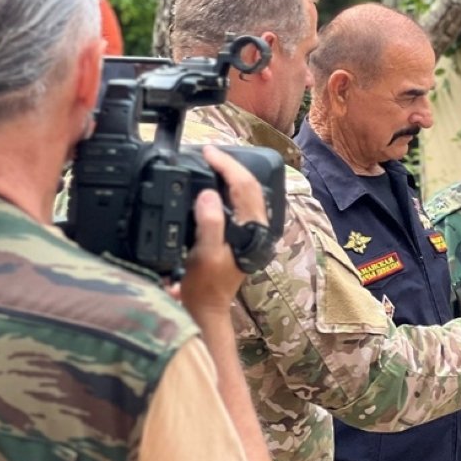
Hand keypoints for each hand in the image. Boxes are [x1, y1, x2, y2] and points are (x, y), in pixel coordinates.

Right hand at [180, 145, 267, 319]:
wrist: (208, 309)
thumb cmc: (205, 286)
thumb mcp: (204, 255)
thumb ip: (210, 224)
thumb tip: (208, 194)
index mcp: (252, 228)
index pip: (244, 185)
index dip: (227, 165)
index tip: (207, 151)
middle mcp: (257, 227)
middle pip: (249, 185)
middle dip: (230, 165)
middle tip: (208, 152)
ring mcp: (251, 231)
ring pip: (247, 192)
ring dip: (231, 175)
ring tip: (210, 162)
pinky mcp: (242, 235)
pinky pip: (239, 202)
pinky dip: (228, 188)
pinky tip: (214, 186)